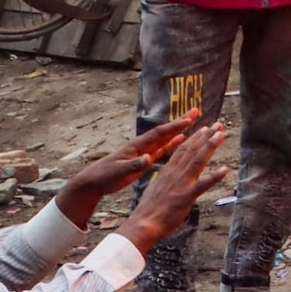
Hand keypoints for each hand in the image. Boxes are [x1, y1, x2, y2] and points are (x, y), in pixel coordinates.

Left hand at [55, 112, 203, 225]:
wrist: (94, 181)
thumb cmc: (105, 175)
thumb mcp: (119, 171)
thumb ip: (134, 164)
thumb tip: (148, 158)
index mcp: (137, 146)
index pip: (159, 134)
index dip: (174, 127)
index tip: (189, 120)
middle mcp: (142, 145)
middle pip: (165, 131)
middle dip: (180, 121)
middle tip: (196, 111)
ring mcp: (144, 151)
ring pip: (165, 138)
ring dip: (179, 130)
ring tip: (193, 120)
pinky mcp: (144, 159)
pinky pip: (162, 149)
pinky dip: (172, 143)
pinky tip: (181, 139)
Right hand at [115, 123, 230, 254]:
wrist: (143, 223)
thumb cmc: (148, 210)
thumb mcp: (156, 189)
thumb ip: (166, 182)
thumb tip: (169, 179)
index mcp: (167, 171)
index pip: (182, 149)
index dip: (195, 138)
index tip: (204, 128)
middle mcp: (175, 173)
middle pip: (192, 150)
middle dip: (206, 136)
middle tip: (218, 125)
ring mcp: (181, 183)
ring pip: (198, 160)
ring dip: (210, 146)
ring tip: (221, 134)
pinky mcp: (186, 196)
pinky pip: (203, 184)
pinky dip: (214, 176)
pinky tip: (225, 170)